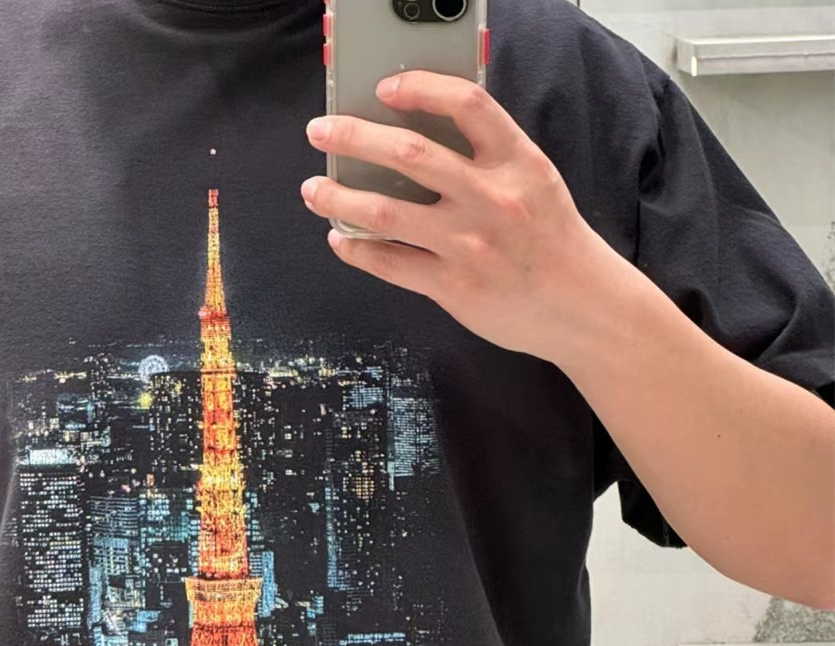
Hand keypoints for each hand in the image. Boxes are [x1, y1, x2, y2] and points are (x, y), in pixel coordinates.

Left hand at [301, 70, 632, 364]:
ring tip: (314, 189)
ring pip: (385, 212)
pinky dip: (357, 249)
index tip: (383, 88)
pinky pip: (389, 263)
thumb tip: (417, 140)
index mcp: (517, 161)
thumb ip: (487, 158)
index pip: (466, 105)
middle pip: (409, 154)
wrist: (581, 307)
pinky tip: (339, 238)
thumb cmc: (551, 240)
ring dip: (339, 197)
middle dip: (353, 137)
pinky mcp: (453, 287)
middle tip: (320, 131)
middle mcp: (491, 198)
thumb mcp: (534, 181)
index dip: (419, 89)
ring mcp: (468, 244)